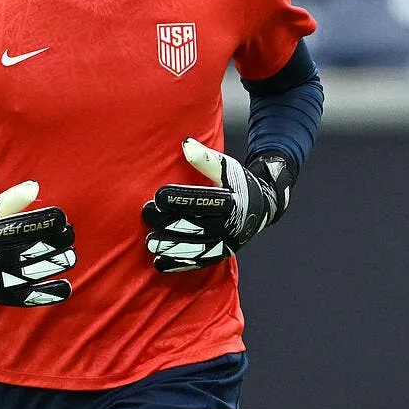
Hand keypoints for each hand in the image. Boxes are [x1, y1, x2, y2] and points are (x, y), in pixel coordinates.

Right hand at [0, 181, 75, 305]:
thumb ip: (11, 200)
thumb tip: (34, 187)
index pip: (19, 228)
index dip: (42, 222)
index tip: (61, 217)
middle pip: (29, 251)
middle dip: (54, 242)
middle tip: (70, 234)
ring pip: (32, 273)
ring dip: (55, 264)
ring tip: (71, 255)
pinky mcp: (3, 296)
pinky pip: (28, 297)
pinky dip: (48, 293)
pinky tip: (65, 287)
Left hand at [143, 138, 293, 272]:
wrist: (262, 207)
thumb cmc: (238, 182)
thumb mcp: (227, 167)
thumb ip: (206, 158)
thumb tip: (186, 144)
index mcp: (232, 201)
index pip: (203, 201)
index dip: (180, 199)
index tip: (157, 195)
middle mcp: (230, 225)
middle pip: (197, 225)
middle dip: (169, 222)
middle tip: (146, 214)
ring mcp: (226, 242)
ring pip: (196, 248)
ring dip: (172, 246)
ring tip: (149, 242)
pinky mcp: (221, 253)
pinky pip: (199, 262)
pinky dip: (179, 264)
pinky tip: (159, 264)